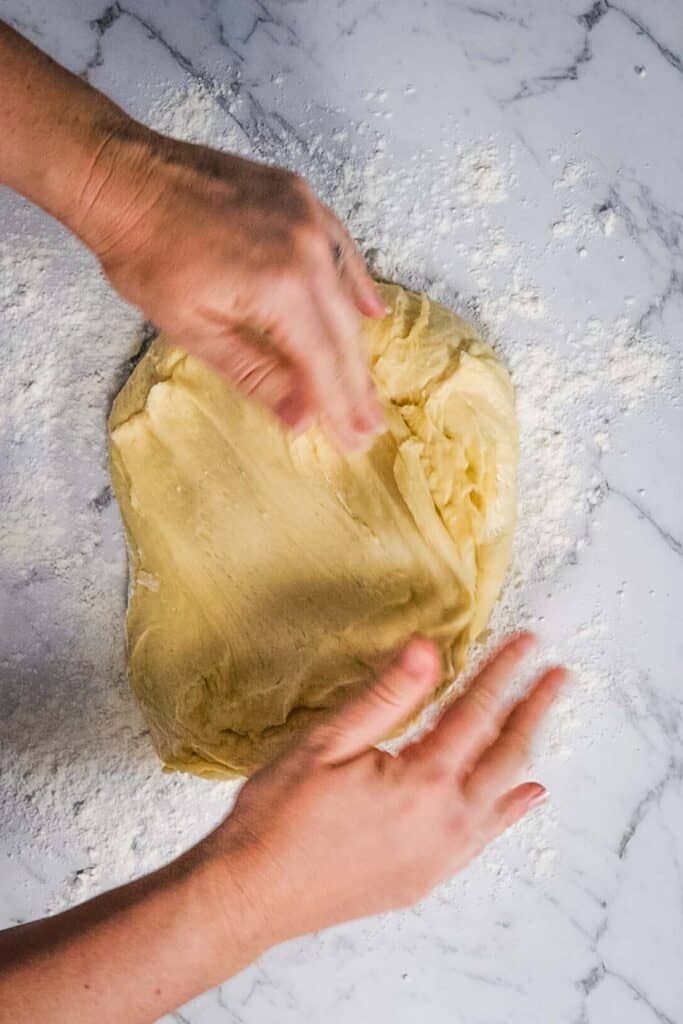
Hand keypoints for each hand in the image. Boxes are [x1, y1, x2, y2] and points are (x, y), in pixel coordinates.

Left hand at [76, 126, 386, 449]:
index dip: (338, 406)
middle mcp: (307, 249)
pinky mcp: (300, 198)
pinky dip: (354, 284)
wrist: (125, 177)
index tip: (353, 440)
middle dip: (356, 385)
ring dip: (355, 343)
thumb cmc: (146, 255)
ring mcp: (308, 217)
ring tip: (365, 387)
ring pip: (344, 294)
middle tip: (370, 426)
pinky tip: (369, 312)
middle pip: (343, 333)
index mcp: (282, 286)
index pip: (322, 362)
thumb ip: (256, 374)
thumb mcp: (194, 329)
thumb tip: (301, 419)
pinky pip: (341, 248)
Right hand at [207, 633, 566, 946]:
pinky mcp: (426, 876)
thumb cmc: (279, 815)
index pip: (475, 712)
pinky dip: (510, 809)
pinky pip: (485, 836)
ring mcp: (439, 855)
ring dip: (525, 752)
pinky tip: (526, 795)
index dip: (503, 672)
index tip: (528, 644)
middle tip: (557, 676)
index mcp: (420, 781)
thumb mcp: (326, 742)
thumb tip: (428, 650)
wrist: (251, 894)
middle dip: (533, 709)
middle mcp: (444, 821)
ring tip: (542, 718)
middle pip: (505, 753)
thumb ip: (386, 697)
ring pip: (501, 794)